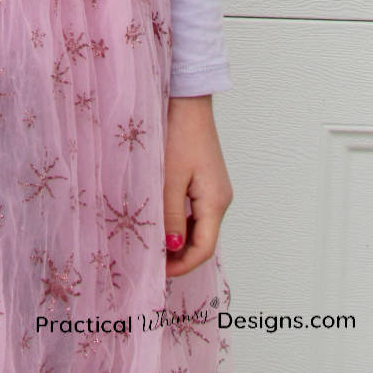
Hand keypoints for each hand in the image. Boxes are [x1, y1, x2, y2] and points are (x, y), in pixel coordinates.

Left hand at [163, 94, 232, 276]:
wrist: (188, 100)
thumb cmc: (179, 134)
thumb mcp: (170, 178)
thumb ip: (172, 216)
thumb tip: (174, 249)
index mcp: (216, 201)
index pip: (204, 248)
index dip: (182, 265)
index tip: (158, 272)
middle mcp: (221, 198)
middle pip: (203, 239)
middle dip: (180, 255)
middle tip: (152, 261)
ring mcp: (215, 189)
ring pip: (199, 226)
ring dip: (179, 239)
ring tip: (153, 243)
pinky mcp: (207, 179)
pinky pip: (196, 210)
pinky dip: (181, 221)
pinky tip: (162, 220)